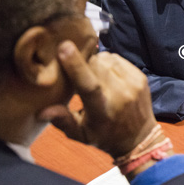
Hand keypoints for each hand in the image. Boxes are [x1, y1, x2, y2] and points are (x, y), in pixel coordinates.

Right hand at [37, 41, 157, 158]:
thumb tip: (43, 111)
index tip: (64, 47)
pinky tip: (108, 76)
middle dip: (85, 65)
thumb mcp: (80, 134)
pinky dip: (109, 63)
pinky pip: (118, 58)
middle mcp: (120, 95)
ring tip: (95, 76)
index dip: (76, 66)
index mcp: (102, 111)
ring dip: (97, 63)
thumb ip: (63, 121)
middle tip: (81, 76)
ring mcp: (133, 84)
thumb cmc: (105, 136)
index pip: (89, 85)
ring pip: (107, 58)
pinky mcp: (141, 76)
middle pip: (96, 64)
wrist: (140, 137)